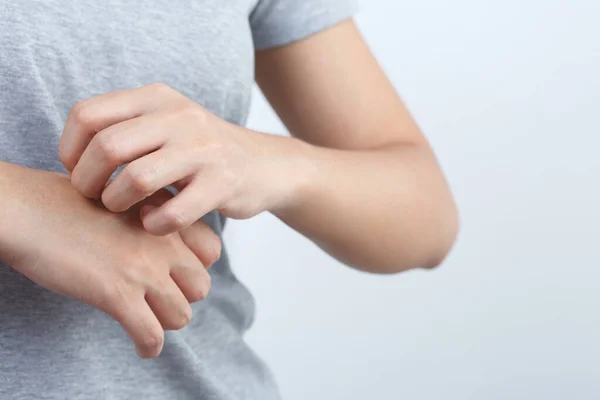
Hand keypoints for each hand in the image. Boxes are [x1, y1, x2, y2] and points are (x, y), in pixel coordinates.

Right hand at [0, 165, 219, 357]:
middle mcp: (162, 242)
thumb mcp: (122, 197)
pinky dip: (149, 346)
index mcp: (164, 216)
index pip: (212, 250)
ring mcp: (143, 269)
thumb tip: (161, 246)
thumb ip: (148, 218)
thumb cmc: (64, 202)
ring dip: (165, 322)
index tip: (176, 273)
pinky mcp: (118, 294)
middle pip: (201, 286)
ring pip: (182, 315)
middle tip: (158, 300)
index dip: (196, 264)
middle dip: (182, 296)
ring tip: (147, 321)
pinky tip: (142, 347)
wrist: (27, 209)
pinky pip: (152, 335)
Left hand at [59, 83, 308, 234]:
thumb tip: (72, 158)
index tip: (78, 171)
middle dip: (86, 182)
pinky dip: (153, 225)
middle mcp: (180, 116)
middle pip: (107, 147)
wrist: (264, 164)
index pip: (88, 115)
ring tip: (123, 209)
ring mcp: (204, 150)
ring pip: (136, 180)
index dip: (70, 150)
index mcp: (157, 97)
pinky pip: (172, 213)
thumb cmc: (201, 150)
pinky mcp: (222, 183)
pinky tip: (153, 223)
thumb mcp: (165, 122)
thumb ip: (123, 128)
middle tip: (94, 196)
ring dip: (116, 203)